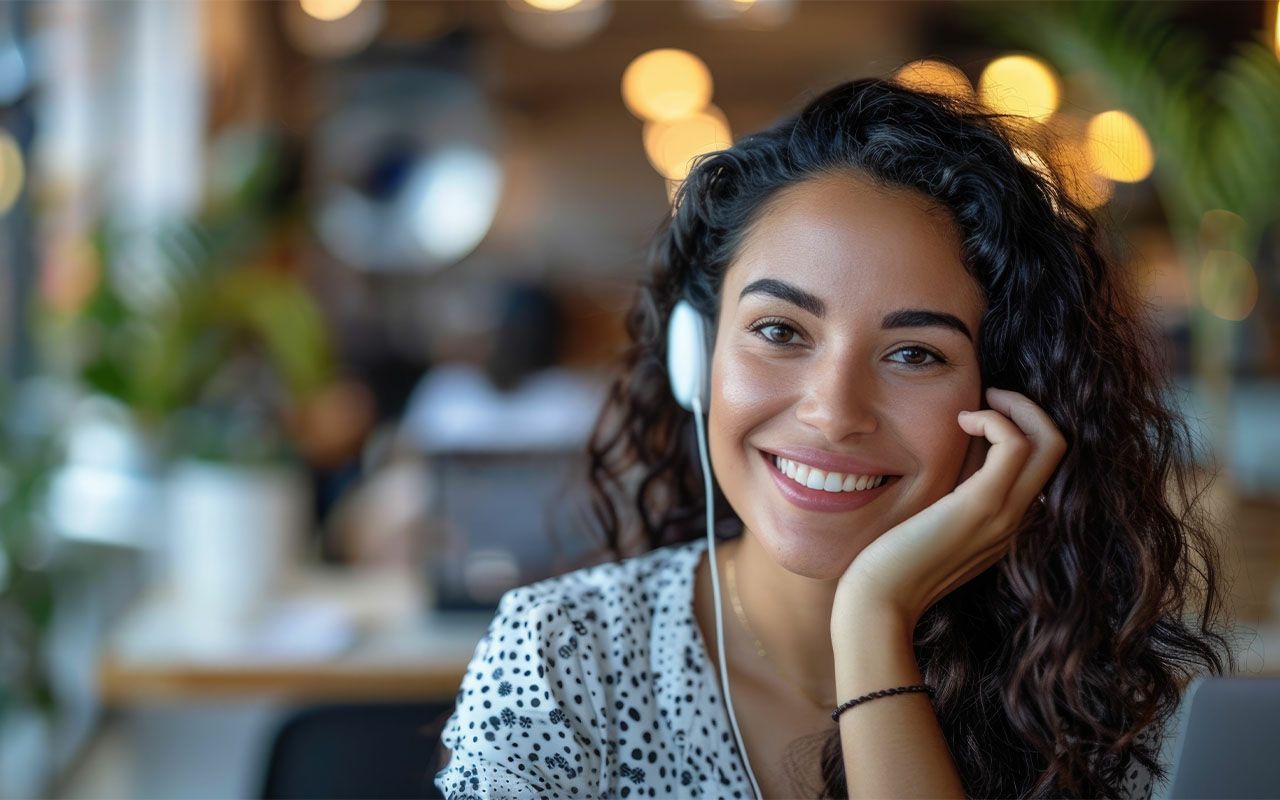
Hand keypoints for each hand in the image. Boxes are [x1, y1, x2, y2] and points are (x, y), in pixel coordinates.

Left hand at [831, 387, 1067, 632]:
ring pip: (1050, 443)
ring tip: (976, 407)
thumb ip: (955, 487)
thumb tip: (961, 446)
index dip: (1025, 427)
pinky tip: (961, 421)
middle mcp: (1017, 520)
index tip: (986, 412)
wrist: (879, 602)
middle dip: (1030, 409)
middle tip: (991, 395)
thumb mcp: (935, 517)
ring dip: (1016, 408)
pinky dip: (994, 419)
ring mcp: (1005, 515)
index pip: (1045, 465)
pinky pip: (1013, 445)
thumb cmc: (894, 560)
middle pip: (1060, 449)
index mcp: (1008, 523)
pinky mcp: (980, 507)